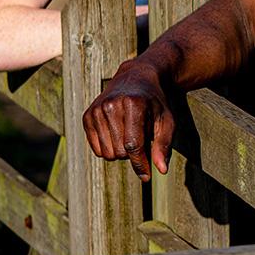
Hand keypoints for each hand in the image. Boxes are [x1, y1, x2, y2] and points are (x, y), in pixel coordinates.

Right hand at [82, 60, 174, 182]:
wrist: (136, 78)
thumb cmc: (154, 102)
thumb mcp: (166, 119)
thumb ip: (164, 144)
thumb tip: (161, 170)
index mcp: (133, 104)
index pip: (133, 145)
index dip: (140, 164)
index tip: (147, 176)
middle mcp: (112, 105)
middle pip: (120, 152)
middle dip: (133, 153)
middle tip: (141, 137)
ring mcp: (97, 109)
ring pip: (107, 154)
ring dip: (121, 152)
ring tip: (130, 133)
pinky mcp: (87, 115)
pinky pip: (96, 149)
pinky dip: (108, 148)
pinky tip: (117, 132)